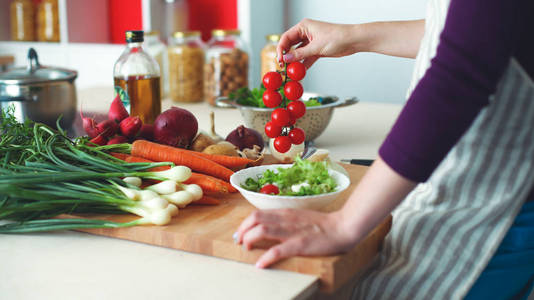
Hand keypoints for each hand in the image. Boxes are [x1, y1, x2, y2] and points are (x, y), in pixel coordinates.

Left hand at [234, 209, 354, 267]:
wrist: (343, 227)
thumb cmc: (322, 225)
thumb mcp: (299, 217)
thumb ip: (284, 221)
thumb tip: (267, 227)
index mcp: (285, 213)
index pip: (257, 213)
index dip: (244, 224)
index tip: (240, 234)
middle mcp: (286, 219)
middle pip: (255, 219)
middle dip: (242, 230)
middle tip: (239, 242)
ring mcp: (292, 232)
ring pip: (262, 230)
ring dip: (249, 240)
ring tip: (246, 249)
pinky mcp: (300, 244)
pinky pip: (278, 250)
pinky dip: (266, 258)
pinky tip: (260, 264)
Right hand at [277, 19, 425, 66]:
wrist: (353, 41)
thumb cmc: (338, 37)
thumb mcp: (316, 47)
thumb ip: (300, 54)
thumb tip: (287, 58)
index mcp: (304, 26)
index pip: (286, 37)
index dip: (280, 49)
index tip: (279, 60)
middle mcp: (306, 33)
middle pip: (290, 45)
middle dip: (286, 56)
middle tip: (282, 67)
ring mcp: (311, 42)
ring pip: (298, 53)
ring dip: (295, 62)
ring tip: (290, 71)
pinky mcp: (317, 49)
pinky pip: (306, 58)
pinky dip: (303, 64)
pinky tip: (300, 72)